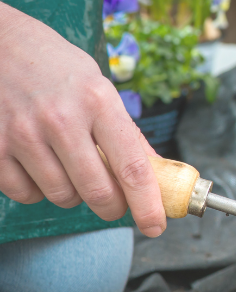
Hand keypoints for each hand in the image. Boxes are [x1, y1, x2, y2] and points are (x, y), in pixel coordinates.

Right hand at [0, 4, 164, 235]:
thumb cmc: (54, 65)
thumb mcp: (98, 87)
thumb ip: (125, 131)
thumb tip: (157, 172)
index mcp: (98, 101)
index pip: (133, 167)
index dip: (148, 204)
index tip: (156, 225)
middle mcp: (61, 119)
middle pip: (98, 192)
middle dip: (112, 207)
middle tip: (113, 204)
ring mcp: (23, 134)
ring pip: (62, 196)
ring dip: (72, 194)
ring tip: (68, 166)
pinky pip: (24, 193)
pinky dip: (36, 190)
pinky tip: (37, 164)